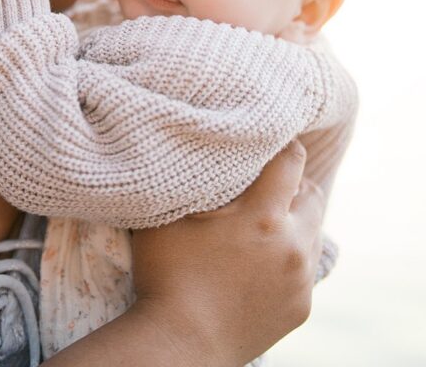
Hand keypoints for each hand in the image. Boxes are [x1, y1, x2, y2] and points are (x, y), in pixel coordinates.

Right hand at [129, 140, 324, 365]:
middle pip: (313, 192)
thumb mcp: (172, 214)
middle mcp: (293, 246)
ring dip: (294, 219)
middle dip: (291, 183)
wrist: (179, 344)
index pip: (293, 159)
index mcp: (264, 216)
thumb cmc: (167, 272)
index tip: (267, 137)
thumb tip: (199, 145)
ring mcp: (301, 280)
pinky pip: (306, 267)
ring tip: (261, 221)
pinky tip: (259, 260)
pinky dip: (290, 255)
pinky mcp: (302, 307)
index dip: (282, 142)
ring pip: (313, 230)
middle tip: (262, 182)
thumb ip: (194, 179)